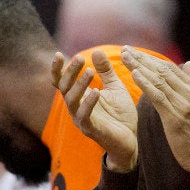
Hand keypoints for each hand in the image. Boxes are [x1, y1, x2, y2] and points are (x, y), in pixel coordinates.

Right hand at [51, 50, 137, 171]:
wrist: (131, 139)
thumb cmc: (120, 114)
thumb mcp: (115, 87)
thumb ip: (106, 71)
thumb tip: (97, 51)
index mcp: (80, 97)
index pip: (62, 82)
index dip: (58, 69)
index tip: (58, 53)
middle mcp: (76, 107)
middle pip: (65, 87)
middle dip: (70, 72)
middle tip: (80, 57)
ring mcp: (81, 119)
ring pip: (72, 100)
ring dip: (79, 84)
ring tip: (90, 71)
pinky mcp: (90, 129)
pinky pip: (85, 115)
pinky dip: (89, 103)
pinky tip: (96, 92)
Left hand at [121, 46, 189, 187]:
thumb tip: (187, 63)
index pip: (170, 67)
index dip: (151, 58)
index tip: (135, 52)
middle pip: (163, 70)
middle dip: (142, 59)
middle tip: (125, 50)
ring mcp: (184, 104)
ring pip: (159, 80)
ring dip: (140, 68)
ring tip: (125, 58)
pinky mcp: (176, 117)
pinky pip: (158, 96)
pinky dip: (146, 84)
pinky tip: (134, 75)